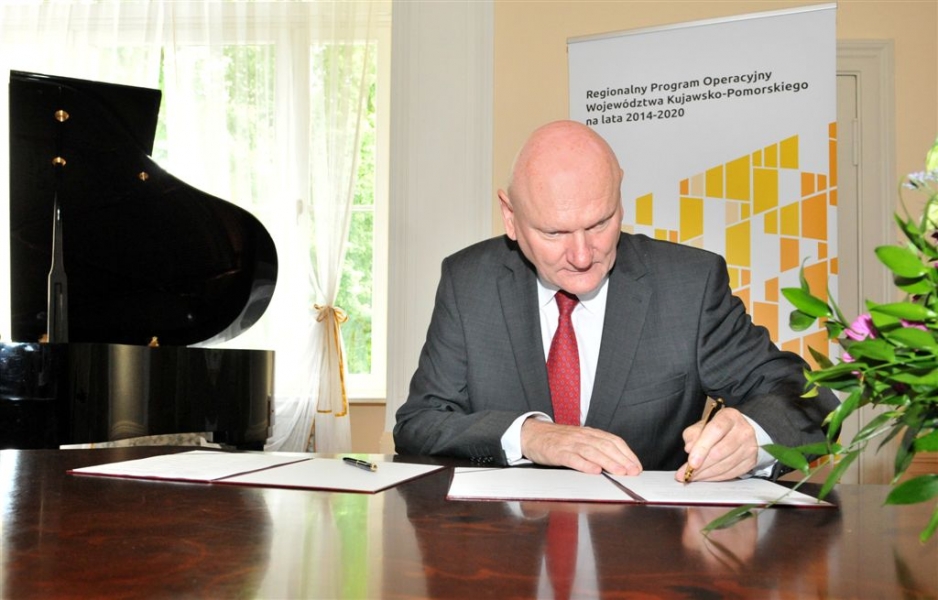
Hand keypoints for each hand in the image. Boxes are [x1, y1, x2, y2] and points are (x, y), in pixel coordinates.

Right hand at [520, 418, 642, 475]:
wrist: (532, 434)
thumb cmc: (558, 439)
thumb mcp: (579, 439)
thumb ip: (595, 448)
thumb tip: (617, 463)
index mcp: (589, 433)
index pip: (613, 441)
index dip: (627, 453)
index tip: (636, 466)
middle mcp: (582, 437)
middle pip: (606, 446)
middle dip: (622, 459)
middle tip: (632, 472)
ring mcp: (570, 444)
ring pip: (592, 451)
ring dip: (608, 462)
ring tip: (619, 472)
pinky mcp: (558, 452)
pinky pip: (573, 458)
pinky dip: (585, 464)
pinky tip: (594, 471)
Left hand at [677, 407, 757, 481]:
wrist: (740, 432)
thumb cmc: (718, 428)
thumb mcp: (703, 425)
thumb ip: (693, 434)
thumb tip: (690, 448)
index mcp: (729, 417)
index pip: (715, 431)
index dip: (702, 448)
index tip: (691, 462)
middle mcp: (743, 430)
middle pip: (719, 452)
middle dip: (701, 466)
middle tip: (686, 474)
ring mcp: (749, 446)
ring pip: (725, 465)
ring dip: (706, 474)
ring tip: (693, 477)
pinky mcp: (751, 460)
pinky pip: (731, 473)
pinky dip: (716, 478)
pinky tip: (706, 477)